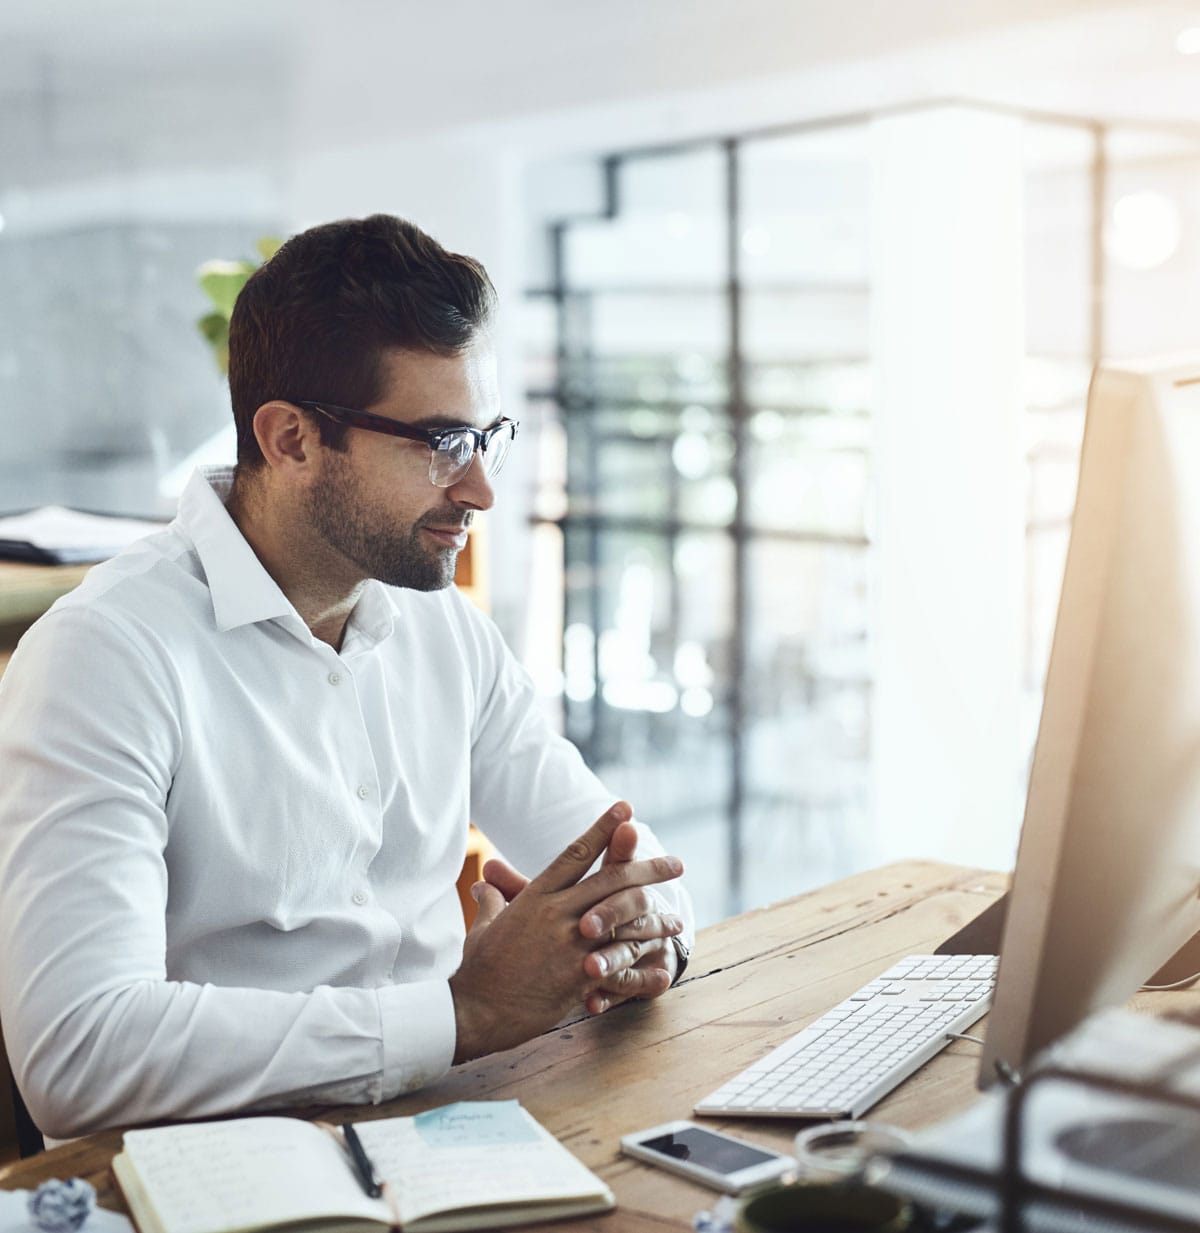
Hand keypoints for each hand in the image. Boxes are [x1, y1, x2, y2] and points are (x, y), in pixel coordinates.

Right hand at [482, 815, 686, 1016]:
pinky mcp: (580, 978)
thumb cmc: (477, 969)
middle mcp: (558, 914)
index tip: (626, 809)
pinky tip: (664, 971)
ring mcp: (572, 945)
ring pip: (626, 921)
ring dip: (655, 920)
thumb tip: (485, 881)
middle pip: (612, 880)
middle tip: (677, 863)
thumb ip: (493, 899)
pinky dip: (645, 971)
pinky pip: (622, 968)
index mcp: (536, 897)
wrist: (474, 1012)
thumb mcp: (483, 926)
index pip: (576, 853)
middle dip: (649, 869)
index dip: (603, 828)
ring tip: (677, 922)